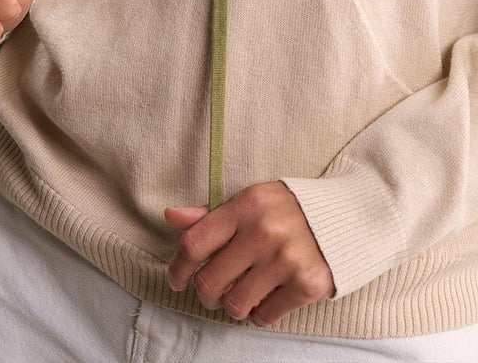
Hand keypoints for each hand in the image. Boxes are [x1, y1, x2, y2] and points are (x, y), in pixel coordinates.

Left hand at [164, 181, 334, 326]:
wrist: (347, 216)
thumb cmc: (288, 210)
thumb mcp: (250, 202)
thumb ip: (210, 215)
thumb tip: (170, 217)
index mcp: (245, 205)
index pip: (194, 243)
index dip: (178, 268)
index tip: (176, 280)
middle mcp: (264, 231)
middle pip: (210, 281)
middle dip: (205, 294)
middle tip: (212, 292)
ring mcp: (286, 259)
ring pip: (235, 304)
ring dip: (232, 306)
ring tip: (241, 295)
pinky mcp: (307, 284)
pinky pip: (264, 316)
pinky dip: (258, 315)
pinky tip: (264, 300)